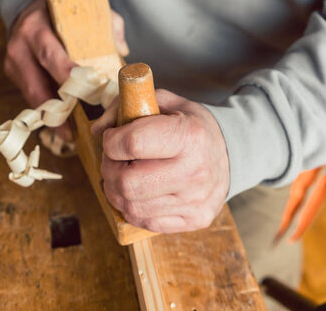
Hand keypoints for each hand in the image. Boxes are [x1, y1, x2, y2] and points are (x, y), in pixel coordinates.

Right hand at [4, 0, 128, 139]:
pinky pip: (31, 96)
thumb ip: (105, 23)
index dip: (67, 77)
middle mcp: (20, 47)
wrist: (28, 5)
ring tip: (70, 135)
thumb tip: (122, 48)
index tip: (87, 93)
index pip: (51, 56)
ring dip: (51, 117)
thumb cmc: (61, 12)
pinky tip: (62, 126)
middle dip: (58, 108)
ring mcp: (13, 62)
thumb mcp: (81, 10)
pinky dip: (47, 111)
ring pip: (32, 96)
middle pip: (37, 84)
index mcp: (37, 29)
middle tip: (78, 128)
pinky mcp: (13, 73)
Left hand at [91, 90, 229, 232]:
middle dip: (109, 169)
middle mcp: (195, 171)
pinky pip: (145, 222)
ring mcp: (195, 200)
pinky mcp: (194, 219)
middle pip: (126, 182)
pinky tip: (139, 192)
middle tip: (114, 160)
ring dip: (116, 190)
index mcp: (189, 136)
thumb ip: (128, 106)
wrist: (227, 155)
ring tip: (124, 175)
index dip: (111, 141)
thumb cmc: (190, 127)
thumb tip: (97, 129)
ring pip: (130, 206)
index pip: (132, 143)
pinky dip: (132, 207)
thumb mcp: (166, 103)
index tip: (113, 138)